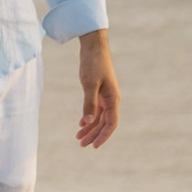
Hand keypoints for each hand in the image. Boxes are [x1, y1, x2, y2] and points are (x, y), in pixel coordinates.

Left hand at [75, 31, 120, 149]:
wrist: (93, 46)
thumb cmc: (93, 63)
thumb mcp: (90, 84)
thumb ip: (89, 103)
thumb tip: (89, 122)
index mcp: (113, 98)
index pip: (111, 123)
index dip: (104, 136)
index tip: (94, 146)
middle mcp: (111, 99)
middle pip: (104, 123)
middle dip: (94, 135)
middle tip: (82, 145)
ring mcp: (105, 95)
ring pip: (99, 117)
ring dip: (90, 128)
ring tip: (78, 138)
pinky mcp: (98, 91)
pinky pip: (95, 109)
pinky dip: (89, 118)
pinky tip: (81, 124)